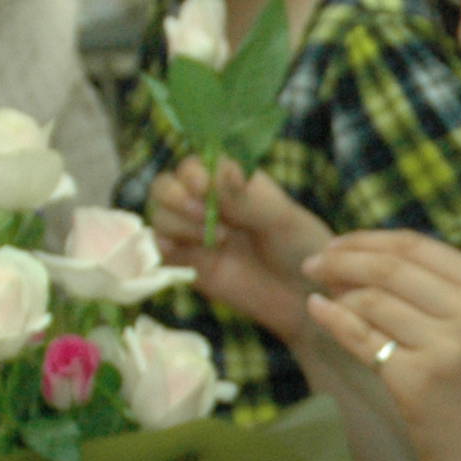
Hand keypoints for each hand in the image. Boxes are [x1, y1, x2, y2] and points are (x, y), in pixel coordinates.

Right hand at [149, 158, 327, 340]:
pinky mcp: (187, 262)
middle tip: (205, 216)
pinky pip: (159, 249)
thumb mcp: (282, 219)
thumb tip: (219, 173)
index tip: (203, 186)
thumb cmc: (301, 248)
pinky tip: (183, 254)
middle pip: (167, 185)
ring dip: (179, 224)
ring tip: (218, 242)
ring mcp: (194, 232)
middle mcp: (207, 202)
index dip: (194, 172)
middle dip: (176, 196)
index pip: (197, 164)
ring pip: (160, 215)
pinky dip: (161, 247)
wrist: (302, 296)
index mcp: (231, 181)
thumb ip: (247, 198)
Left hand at [302, 229, 460, 460]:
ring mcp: (447, 347)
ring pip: (371, 300)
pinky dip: (331, 318)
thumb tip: (358, 255)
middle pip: (389, 268)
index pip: (415, 246)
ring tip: (322, 294)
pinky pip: (360, 336)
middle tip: (312, 263)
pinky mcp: (417, 379)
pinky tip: (316, 310)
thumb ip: (433, 288)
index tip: (336, 245)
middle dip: (341, 260)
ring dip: (337, 292)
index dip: (367, 240)